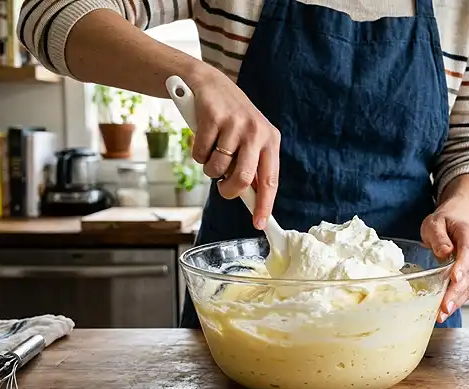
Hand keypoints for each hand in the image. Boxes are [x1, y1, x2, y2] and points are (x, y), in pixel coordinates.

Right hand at [186, 67, 280, 229]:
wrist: (209, 83)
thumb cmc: (231, 119)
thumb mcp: (251, 139)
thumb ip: (253, 165)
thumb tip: (253, 201)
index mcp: (271, 140)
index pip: (270, 181)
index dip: (264, 205)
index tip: (260, 224)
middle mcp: (257, 132)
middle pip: (243, 179)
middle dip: (228, 190)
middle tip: (222, 187)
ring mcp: (235, 124)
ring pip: (218, 169)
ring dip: (209, 168)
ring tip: (212, 152)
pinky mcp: (213, 118)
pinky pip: (200, 154)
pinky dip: (197, 153)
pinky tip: (202, 139)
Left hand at [421, 198, 468, 322]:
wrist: (458, 222)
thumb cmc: (445, 223)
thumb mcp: (435, 223)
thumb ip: (439, 237)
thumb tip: (445, 251)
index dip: (463, 266)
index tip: (455, 279)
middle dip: (457, 292)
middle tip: (444, 307)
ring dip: (457, 301)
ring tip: (442, 314)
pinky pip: (468, 290)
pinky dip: (458, 301)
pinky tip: (446, 311)